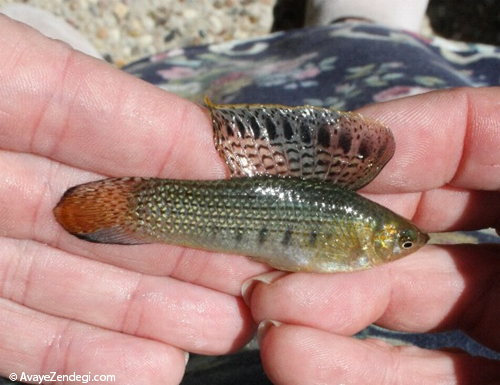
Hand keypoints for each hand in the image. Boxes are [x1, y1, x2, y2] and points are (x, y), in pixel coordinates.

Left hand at [0, 16, 267, 383]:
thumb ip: (88, 101)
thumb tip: (205, 145)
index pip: (106, 121)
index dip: (182, 157)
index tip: (251, 187)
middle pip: (105, 214)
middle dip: (182, 250)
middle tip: (252, 275)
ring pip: (70, 282)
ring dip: (146, 313)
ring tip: (217, 331)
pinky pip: (14, 338)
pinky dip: (76, 357)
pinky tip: (144, 371)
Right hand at [246, 87, 499, 383]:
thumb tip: (377, 143)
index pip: (486, 144)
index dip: (414, 134)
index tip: (336, 151)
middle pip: (427, 222)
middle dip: (346, 226)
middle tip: (281, 240)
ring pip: (409, 304)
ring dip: (330, 304)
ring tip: (270, 308)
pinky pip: (414, 374)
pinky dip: (351, 369)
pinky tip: (293, 356)